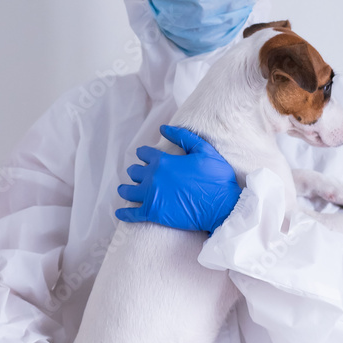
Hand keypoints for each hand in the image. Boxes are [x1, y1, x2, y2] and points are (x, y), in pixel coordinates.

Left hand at [115, 125, 242, 233]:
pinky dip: (124, 214)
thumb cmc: (216, 178)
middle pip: (134, 172)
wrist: (222, 206)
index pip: (144, 153)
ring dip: (126, 189)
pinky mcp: (153, 213)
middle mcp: (153, 177)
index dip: (144, 154)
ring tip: (126, 190)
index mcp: (163, 161)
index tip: (145, 156)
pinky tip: (120, 214)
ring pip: (127, 191)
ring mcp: (151, 196)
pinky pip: (131, 214)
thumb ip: (182, 137)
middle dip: (136, 171)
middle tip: (139, 175)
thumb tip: (163, 128)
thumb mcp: (203, 150)